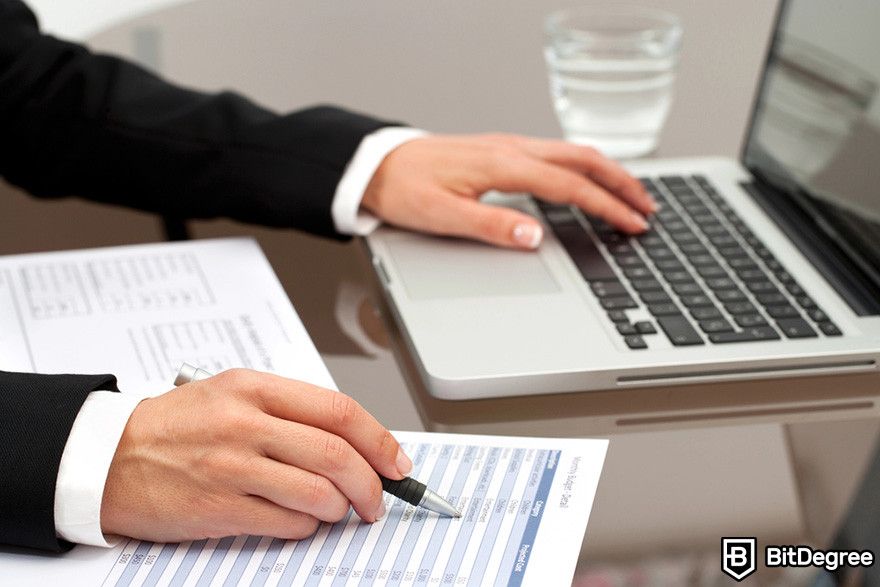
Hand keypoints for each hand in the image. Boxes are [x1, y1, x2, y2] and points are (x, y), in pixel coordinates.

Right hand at [100, 369, 410, 541]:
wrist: (108, 457)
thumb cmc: (176, 425)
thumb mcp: (233, 393)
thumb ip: (289, 410)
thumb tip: (352, 440)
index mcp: (255, 388)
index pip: (338, 411)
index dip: (379, 440)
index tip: (396, 461)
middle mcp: (246, 423)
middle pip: (336, 454)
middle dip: (372, 483)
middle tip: (379, 498)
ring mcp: (231, 466)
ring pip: (318, 493)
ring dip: (341, 509)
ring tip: (338, 510)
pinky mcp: (218, 507)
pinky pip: (288, 523)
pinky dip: (307, 527)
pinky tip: (300, 520)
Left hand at [362, 133, 656, 249]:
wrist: (377, 166)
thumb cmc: (405, 189)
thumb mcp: (442, 215)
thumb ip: (490, 226)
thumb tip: (534, 236)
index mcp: (501, 164)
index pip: (568, 185)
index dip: (606, 206)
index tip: (632, 223)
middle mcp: (510, 148)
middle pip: (582, 159)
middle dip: (622, 183)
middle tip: (649, 207)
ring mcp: (508, 146)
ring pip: (572, 152)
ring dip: (607, 173)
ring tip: (631, 196)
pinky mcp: (502, 150)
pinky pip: (555, 153)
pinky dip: (584, 168)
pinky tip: (589, 182)